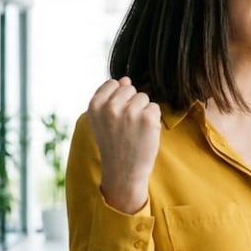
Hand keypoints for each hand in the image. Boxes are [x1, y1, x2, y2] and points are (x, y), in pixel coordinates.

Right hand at [86, 77, 161, 213]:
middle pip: (130, 89)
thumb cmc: (114, 144)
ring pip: (144, 97)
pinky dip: (153, 120)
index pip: (113, 84)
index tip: (115, 118)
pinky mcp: (148, 118)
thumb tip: (125, 79)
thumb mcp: (103, 120)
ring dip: (143, 112)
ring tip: (134, 130)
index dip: (118, 100)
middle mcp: (110, 107)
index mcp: (95, 105)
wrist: (123, 172)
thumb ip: (110, 98)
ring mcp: (130, 112)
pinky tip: (144, 133)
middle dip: (131, 104)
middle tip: (126, 126)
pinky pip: (155, 108)